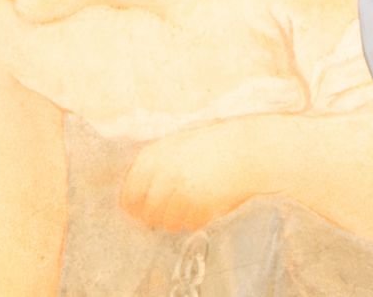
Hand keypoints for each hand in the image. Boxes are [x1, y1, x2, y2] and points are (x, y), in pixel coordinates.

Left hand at [118, 123, 258, 237]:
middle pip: (147, 215)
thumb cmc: (209, 147)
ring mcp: (181, 193)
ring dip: (177, 218)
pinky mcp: (199, 208)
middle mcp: (163, 175)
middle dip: (156, 216)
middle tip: (169, 208)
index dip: (133, 207)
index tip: (139, 211)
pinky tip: (204, 203)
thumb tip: (133, 197)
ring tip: (191, 202)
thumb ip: (153, 168)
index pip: (129, 195)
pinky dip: (195, 220)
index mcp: (152, 157)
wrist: (243, 150)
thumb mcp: (175, 146)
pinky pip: (188, 225)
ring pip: (168, 223)